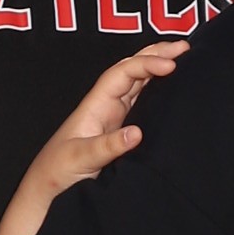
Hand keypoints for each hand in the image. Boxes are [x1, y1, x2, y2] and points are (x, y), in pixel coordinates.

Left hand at [18, 40, 186, 208]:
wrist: (49, 187)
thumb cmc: (58, 170)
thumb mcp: (81, 158)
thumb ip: (108, 146)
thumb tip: (137, 132)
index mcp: (96, 104)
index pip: (123, 73)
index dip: (146, 64)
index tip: (171, 65)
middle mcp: (106, 105)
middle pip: (132, 70)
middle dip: (155, 54)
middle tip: (184, 47)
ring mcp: (113, 116)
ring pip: (138, 83)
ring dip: (158, 68)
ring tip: (182, 58)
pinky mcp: (120, 130)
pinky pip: (141, 102)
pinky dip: (157, 90)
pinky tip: (170, 88)